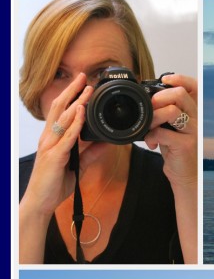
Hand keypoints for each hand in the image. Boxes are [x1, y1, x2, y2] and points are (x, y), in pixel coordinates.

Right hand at [22, 73, 96, 215]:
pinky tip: (81, 112)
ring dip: (75, 101)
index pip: (60, 112)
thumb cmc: (55, 183)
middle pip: (59, 108)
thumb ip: (91, 153)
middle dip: (71, 91)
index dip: (70, 97)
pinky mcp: (54, 156)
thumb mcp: (78, 166)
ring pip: (62, 118)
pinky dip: (75, 122)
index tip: (82, 85)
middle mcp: (49, 138)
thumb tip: (106, 143)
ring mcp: (50, 146)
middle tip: (84, 77)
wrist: (42, 201)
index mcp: (52, 139)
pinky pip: (67, 136)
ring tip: (86, 89)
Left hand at [144, 73, 197, 262]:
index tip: (165, 80)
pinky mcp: (185, 145)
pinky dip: (151, 135)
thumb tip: (148, 97)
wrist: (185, 176)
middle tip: (149, 106)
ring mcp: (193, 132)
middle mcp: (196, 120)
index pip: (194, 87)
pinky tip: (151, 142)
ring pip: (173, 111)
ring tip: (148, 125)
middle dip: (159, 97)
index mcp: (193, 112)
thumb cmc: (176, 150)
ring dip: (154, 115)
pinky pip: (164, 133)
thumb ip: (165, 112)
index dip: (180, 78)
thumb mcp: (172, 128)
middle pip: (180, 94)